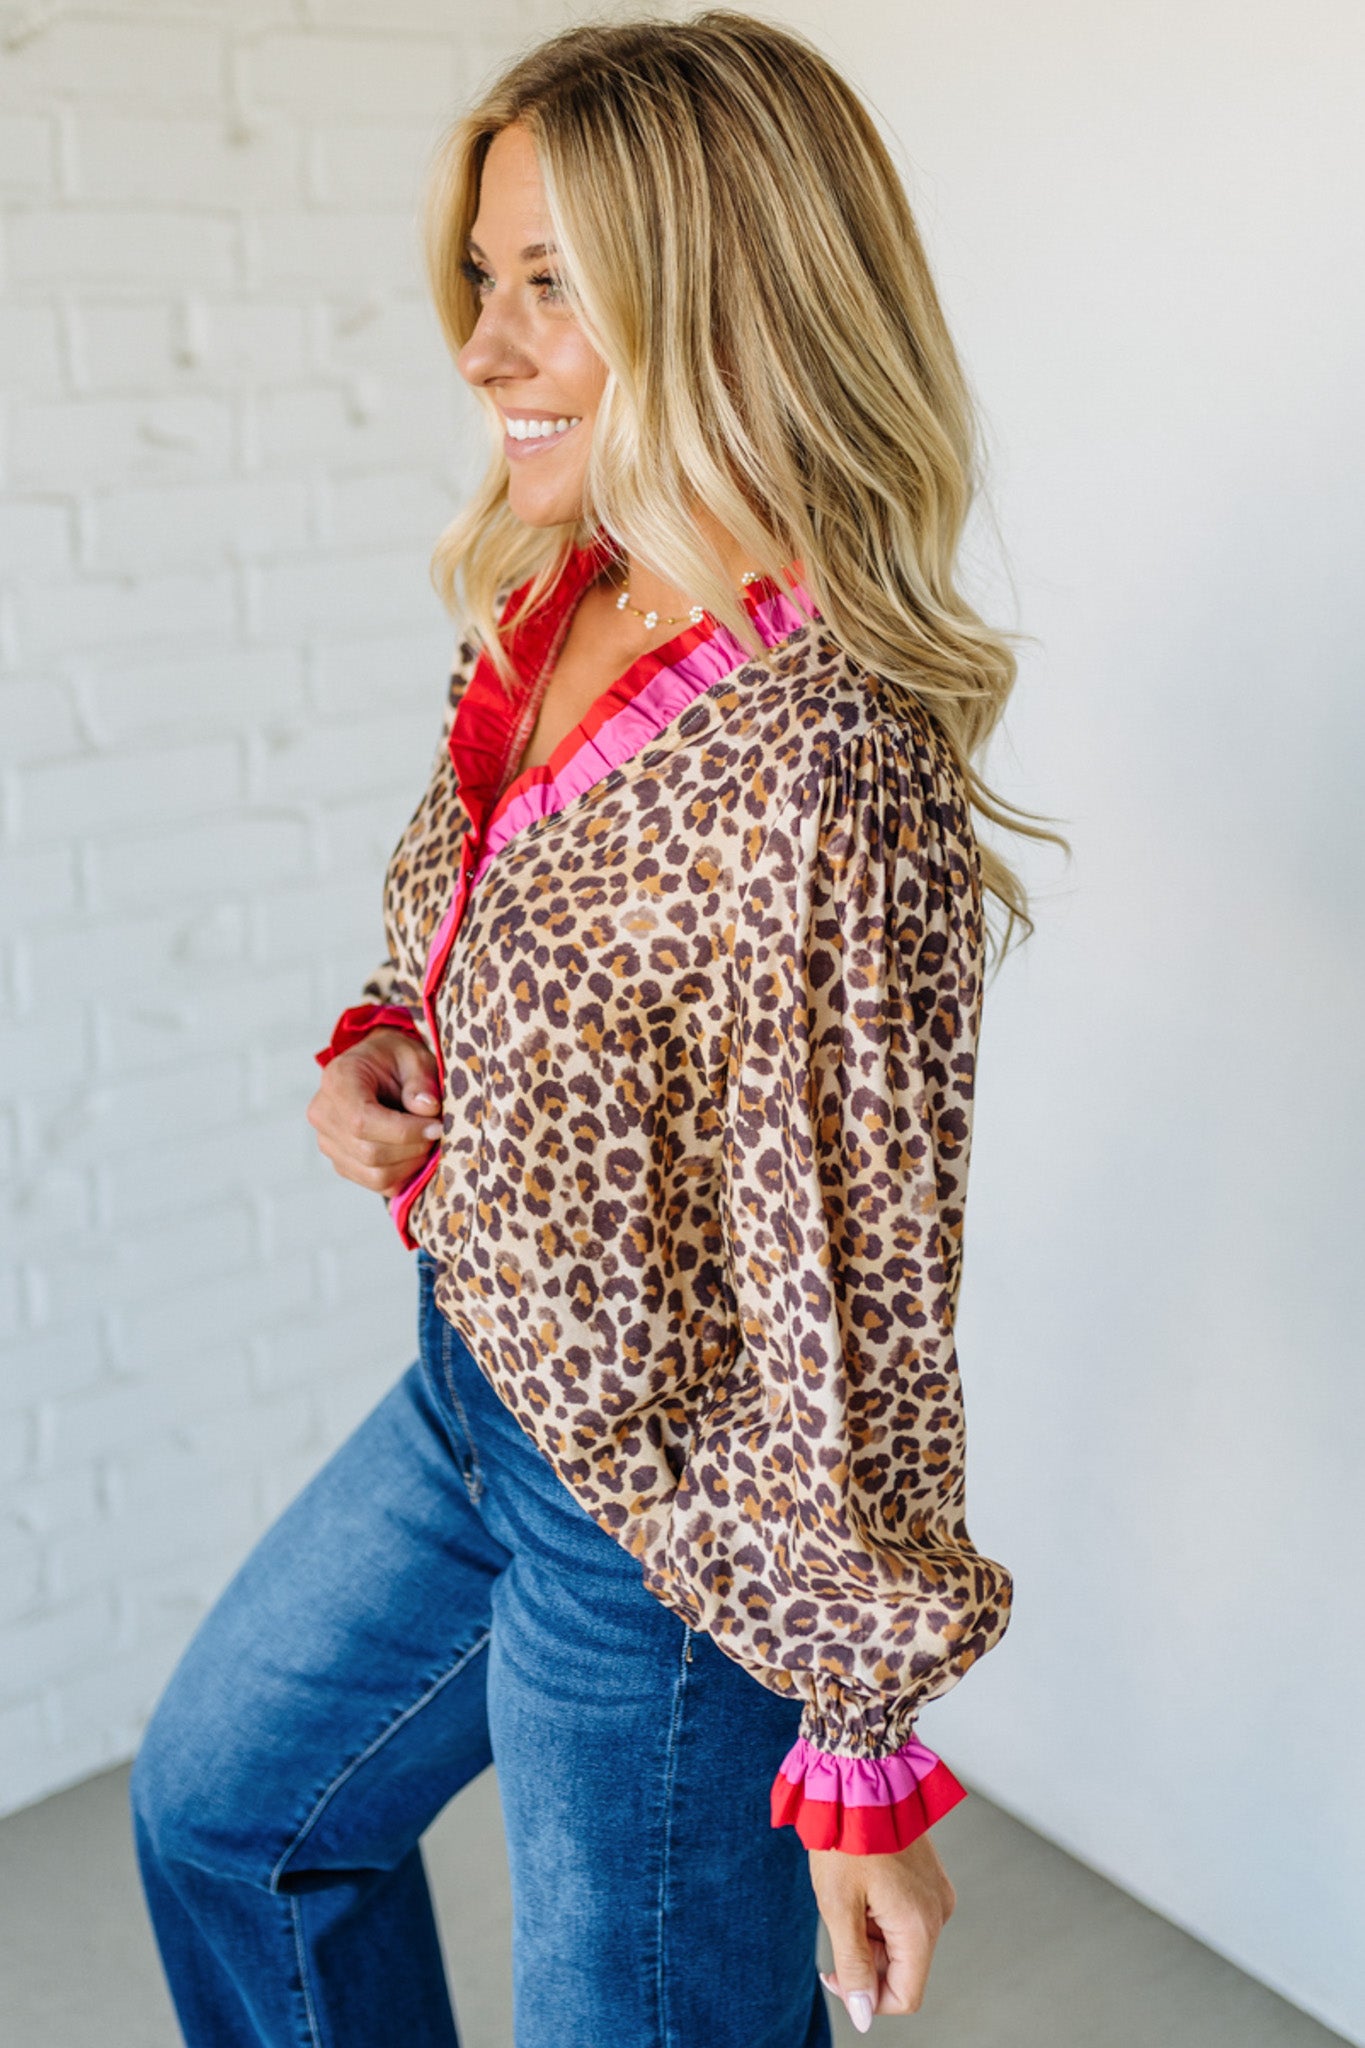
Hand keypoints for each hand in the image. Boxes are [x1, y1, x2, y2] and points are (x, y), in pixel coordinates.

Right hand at [306, 1026, 441, 1196]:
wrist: (376, 1068)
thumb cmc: (394, 1059)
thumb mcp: (413, 1056)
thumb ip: (420, 1080)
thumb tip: (427, 1109)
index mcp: (337, 1080)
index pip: (362, 1120)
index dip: (404, 1131)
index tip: (436, 1127)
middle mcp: (323, 1114)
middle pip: (369, 1152)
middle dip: (413, 1148)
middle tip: (438, 1131)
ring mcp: (328, 1142)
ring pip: (374, 1174)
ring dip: (411, 1163)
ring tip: (426, 1139)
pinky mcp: (341, 1162)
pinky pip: (376, 1183)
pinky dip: (403, 1173)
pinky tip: (413, 1150)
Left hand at [810, 1834, 956, 2031]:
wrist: (861, 1774)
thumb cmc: (846, 1836)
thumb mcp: (838, 1906)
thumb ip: (853, 1965)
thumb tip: (863, 2014)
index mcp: (920, 1926)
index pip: (905, 1996)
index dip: (867, 1997)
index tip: (834, 1971)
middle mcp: (939, 1912)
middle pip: (903, 1969)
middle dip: (866, 1957)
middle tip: (839, 1918)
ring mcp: (938, 1893)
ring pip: (903, 1942)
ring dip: (871, 1931)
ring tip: (851, 1890)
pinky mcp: (931, 1878)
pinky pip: (907, 1915)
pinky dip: (880, 1911)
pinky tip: (863, 1881)